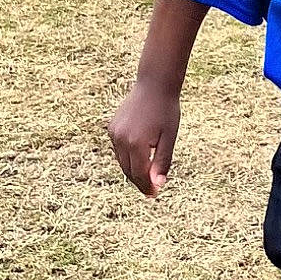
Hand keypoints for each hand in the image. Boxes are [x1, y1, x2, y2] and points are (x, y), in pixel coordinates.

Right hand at [108, 79, 180, 196]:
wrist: (154, 85)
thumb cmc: (166, 111)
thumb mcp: (169, 137)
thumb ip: (162, 162)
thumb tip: (157, 185)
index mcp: (136, 143)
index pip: (139, 174)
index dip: (147, 186)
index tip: (154, 194)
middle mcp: (121, 139)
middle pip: (128, 170)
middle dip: (139, 181)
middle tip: (151, 190)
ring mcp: (114, 133)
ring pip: (121, 161)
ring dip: (132, 170)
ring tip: (146, 176)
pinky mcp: (111, 128)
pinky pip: (118, 149)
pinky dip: (127, 157)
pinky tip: (139, 158)